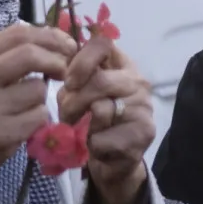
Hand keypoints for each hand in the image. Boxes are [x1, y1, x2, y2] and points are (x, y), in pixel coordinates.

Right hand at [0, 23, 76, 194]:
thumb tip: (47, 38)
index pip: (16, 34)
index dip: (49, 36)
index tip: (66, 45)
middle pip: (29, 55)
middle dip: (56, 60)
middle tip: (65, 70)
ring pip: (38, 89)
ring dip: (42, 97)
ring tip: (26, 105)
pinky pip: (39, 116)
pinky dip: (39, 118)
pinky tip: (24, 123)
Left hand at [57, 35, 154, 203]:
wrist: (114, 160)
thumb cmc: (92, 121)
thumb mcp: (80, 95)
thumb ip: (74, 80)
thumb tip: (58, 67)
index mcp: (123, 65)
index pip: (104, 43)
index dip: (82, 60)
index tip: (69, 82)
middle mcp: (138, 82)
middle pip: (100, 81)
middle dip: (74, 101)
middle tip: (66, 116)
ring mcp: (144, 108)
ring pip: (101, 110)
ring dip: (82, 126)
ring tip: (81, 133)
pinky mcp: (143, 134)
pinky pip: (103, 138)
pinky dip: (91, 146)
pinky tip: (97, 148)